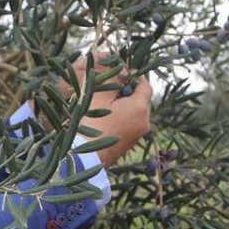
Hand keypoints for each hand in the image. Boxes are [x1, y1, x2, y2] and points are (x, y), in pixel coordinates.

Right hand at [70, 52, 151, 167]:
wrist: (82, 159)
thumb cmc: (91, 122)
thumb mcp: (99, 95)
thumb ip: (112, 78)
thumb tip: (121, 68)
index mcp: (140, 108)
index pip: (145, 85)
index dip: (134, 76)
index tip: (120, 72)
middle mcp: (144, 123)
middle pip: (140, 99)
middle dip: (126, 91)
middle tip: (108, 87)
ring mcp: (137, 136)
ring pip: (133, 113)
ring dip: (121, 105)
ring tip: (103, 102)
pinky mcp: (128, 146)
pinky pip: (128, 125)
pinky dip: (120, 118)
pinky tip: (103, 118)